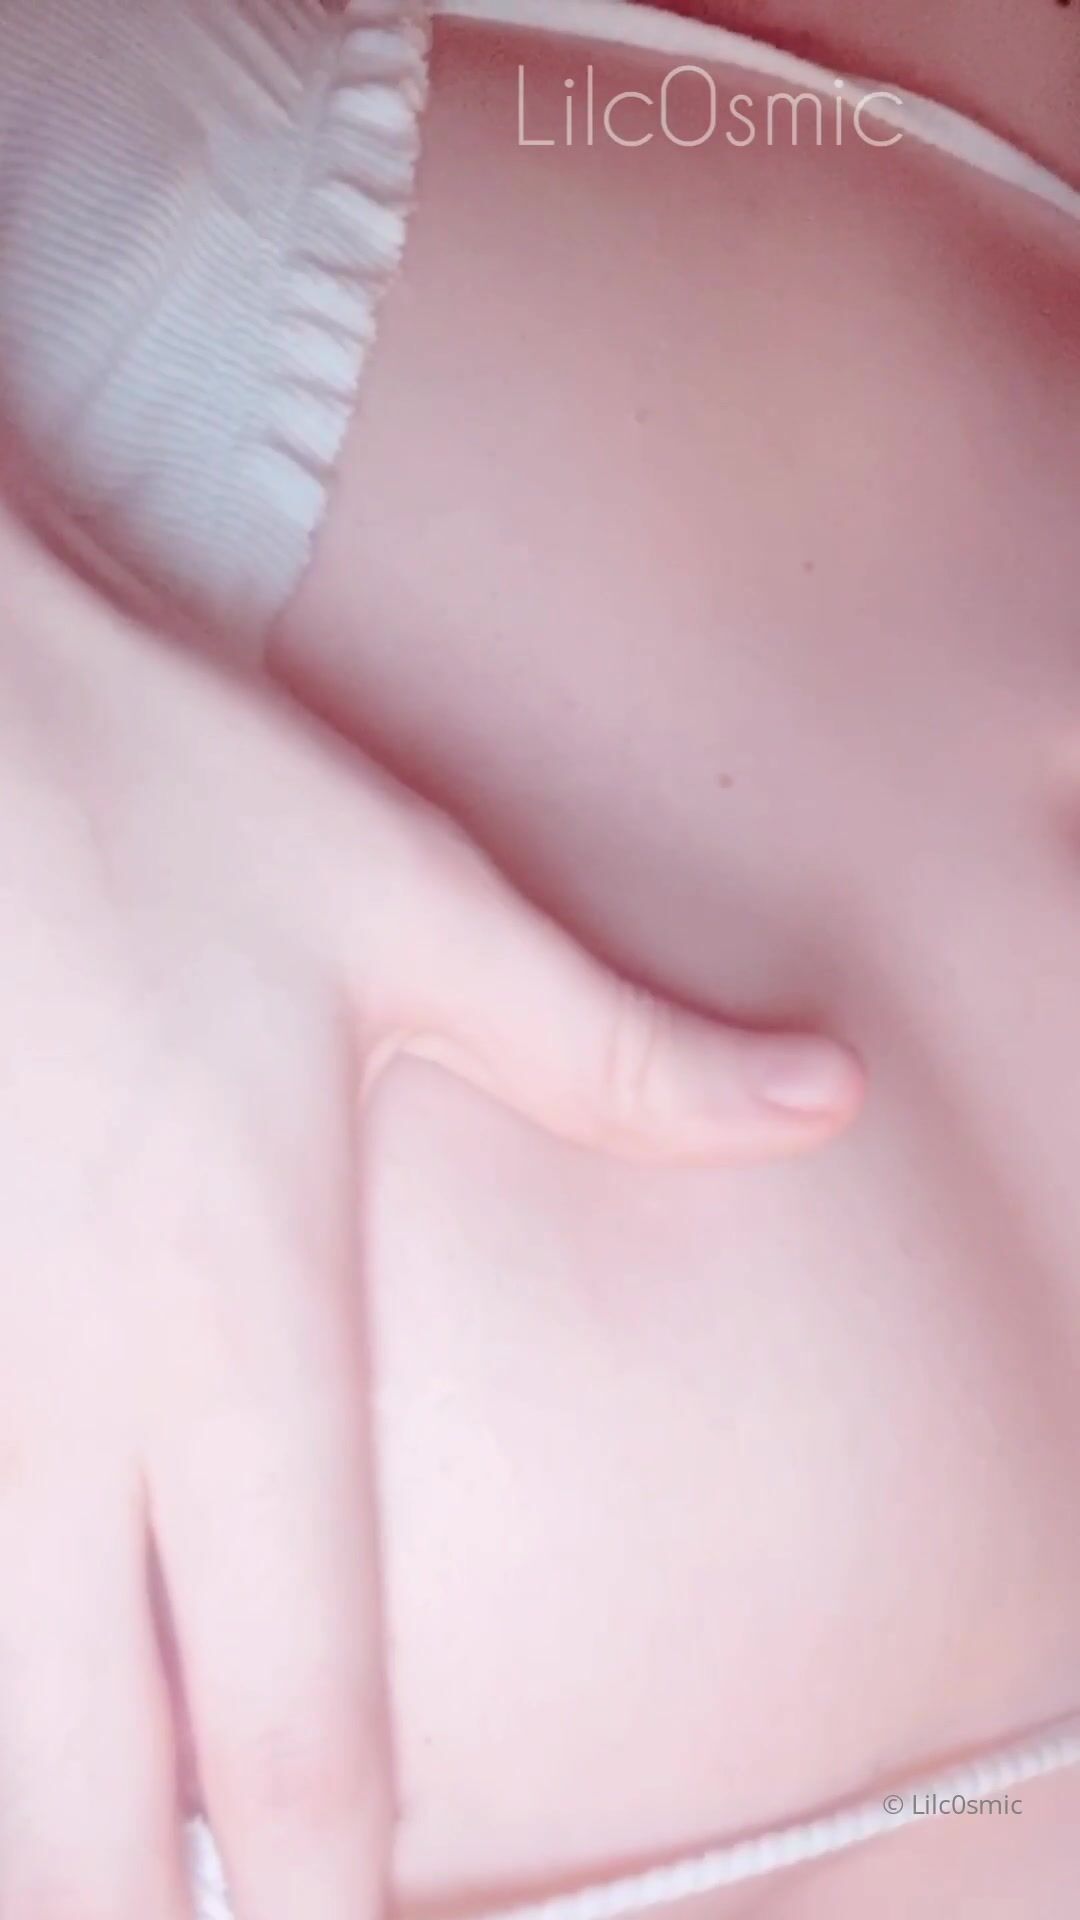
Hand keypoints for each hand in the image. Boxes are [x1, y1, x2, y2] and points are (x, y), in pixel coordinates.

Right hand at [0, 501, 861, 1919]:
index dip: (330, 1869)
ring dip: (41, 1817)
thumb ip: (619, 1052)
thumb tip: (810, 1096)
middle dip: (139, 1914)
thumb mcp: (418, 912)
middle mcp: (79, 1391)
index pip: (294, 1692)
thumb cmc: (164, 797)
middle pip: (89, 1775)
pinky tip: (12, 1688)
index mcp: (239, 1322)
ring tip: (96, 1889)